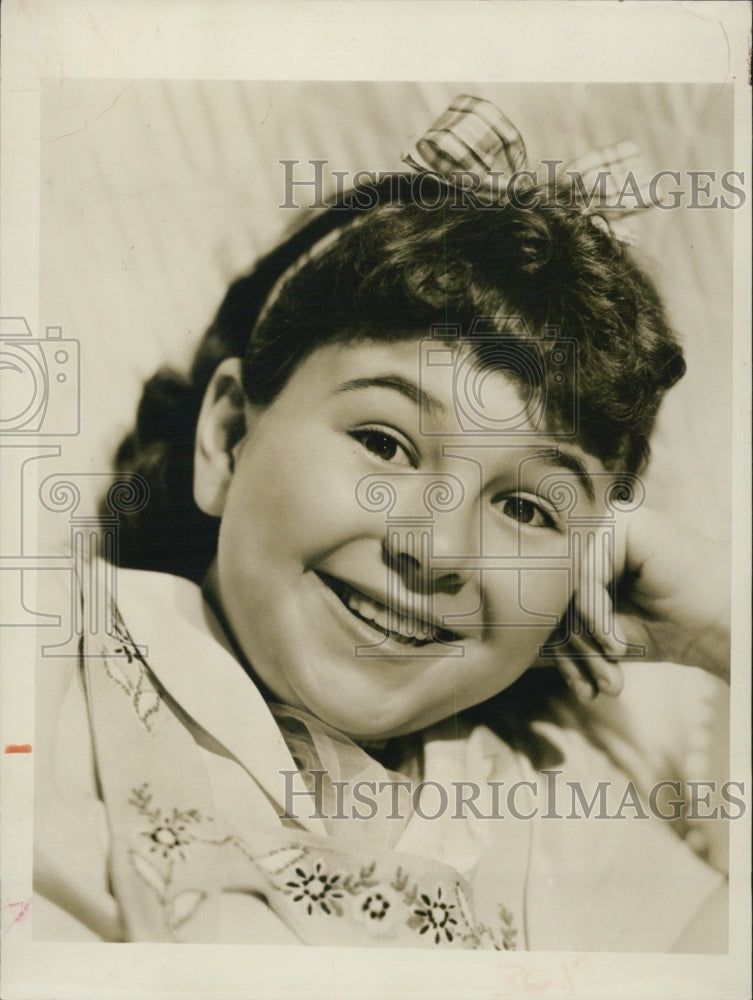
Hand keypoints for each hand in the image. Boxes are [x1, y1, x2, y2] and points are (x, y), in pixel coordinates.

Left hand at [540, 506, 730, 700]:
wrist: (727, 625)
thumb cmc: (669, 629)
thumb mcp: (601, 636)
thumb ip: (561, 634)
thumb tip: (506, 655)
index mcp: (579, 551)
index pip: (548, 597)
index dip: (560, 648)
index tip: (580, 687)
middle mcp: (589, 529)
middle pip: (554, 592)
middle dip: (574, 650)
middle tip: (595, 686)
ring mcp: (606, 521)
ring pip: (567, 587)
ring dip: (586, 640)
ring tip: (612, 671)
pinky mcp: (624, 523)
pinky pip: (587, 576)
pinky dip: (598, 618)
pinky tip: (620, 645)